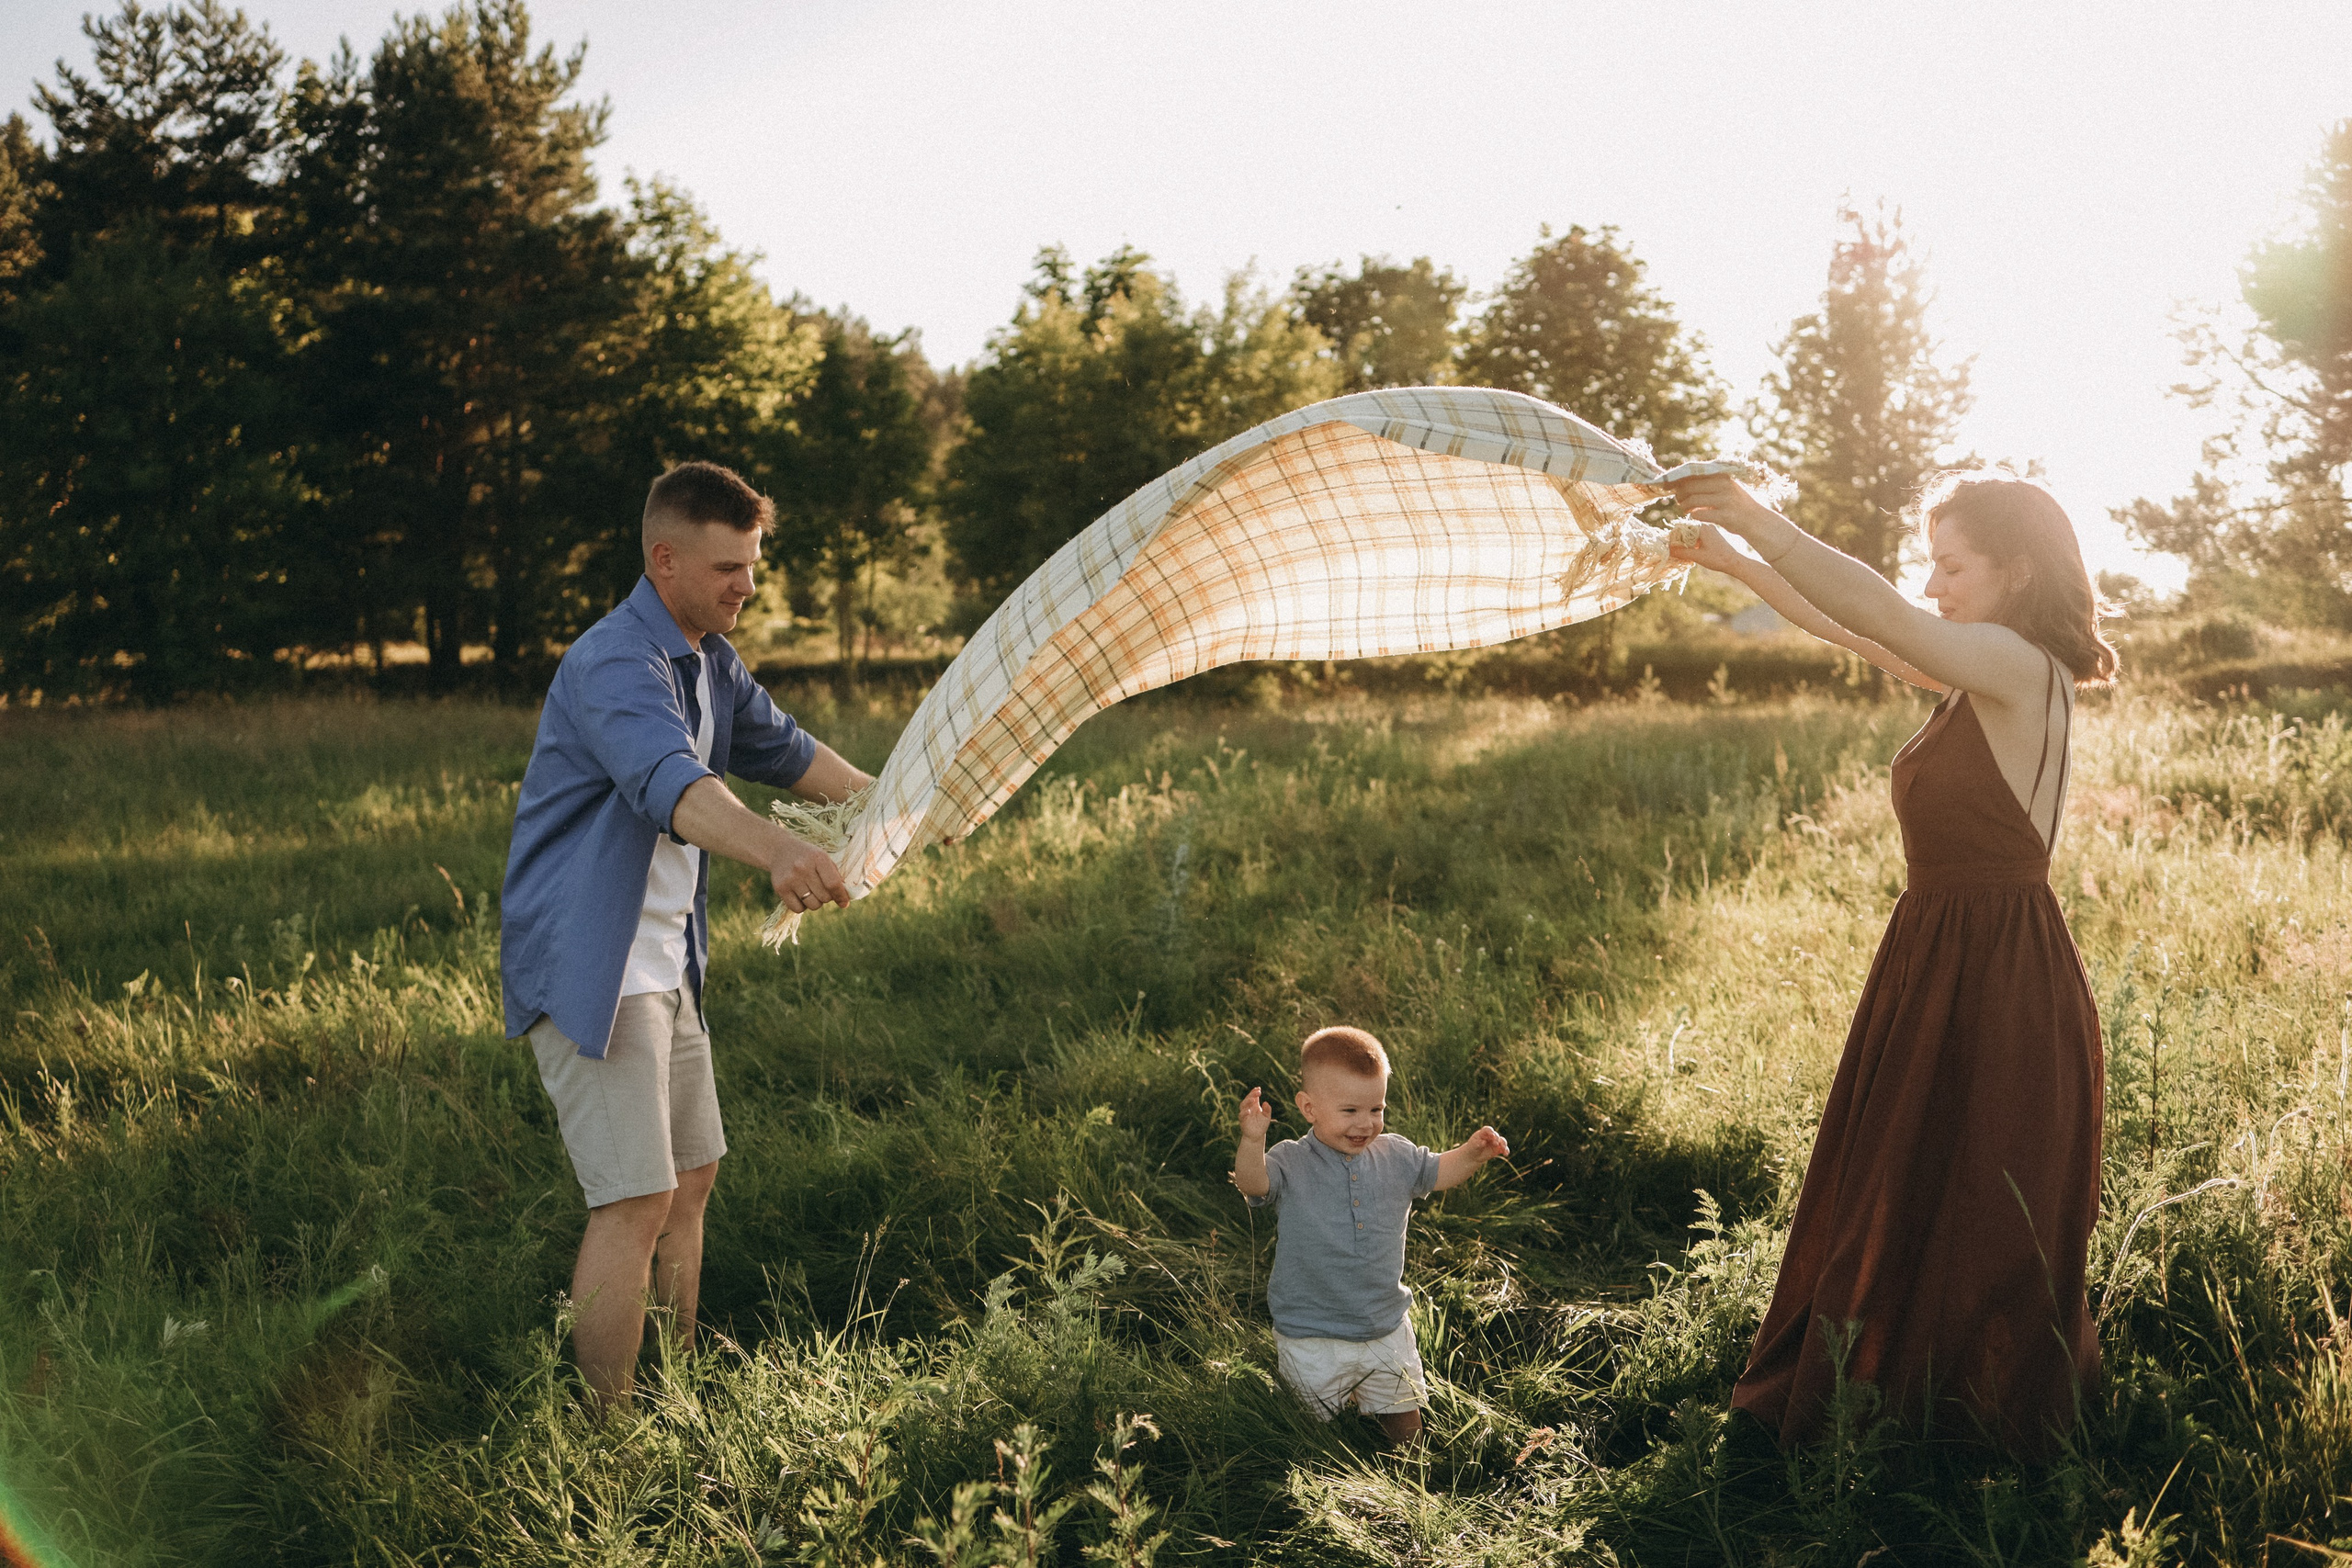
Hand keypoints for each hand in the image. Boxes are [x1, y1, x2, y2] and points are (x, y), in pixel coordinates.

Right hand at [769, 832, 850, 911]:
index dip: (841, 896)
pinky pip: (798, 909)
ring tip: (810, 891)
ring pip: (813, 905)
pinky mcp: (780, 888)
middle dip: (827, 897)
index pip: (833, 884)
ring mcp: (790, 878)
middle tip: (821, 890)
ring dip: (815, 902)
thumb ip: (836, 876)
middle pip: (824, 897)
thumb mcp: (823, 858)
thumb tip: (845, 898)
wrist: (779, 850)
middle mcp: (803, 868)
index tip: (844, 903)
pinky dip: (802, 906)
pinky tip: (799, 895)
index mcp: (818, 858)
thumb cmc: (807, 857)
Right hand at [1238, 1087, 1273, 1139]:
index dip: (1255, 1092)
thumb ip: (1267, 1110)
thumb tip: (1265, 1102)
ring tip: (1253, 1100)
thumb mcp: (1267, 1117)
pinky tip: (1249, 1111)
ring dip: (1247, 1101)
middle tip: (1258, 1092)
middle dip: (1252, 1095)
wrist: (1257, 1135)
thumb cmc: (1261, 1125)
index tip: (1259, 1089)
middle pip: (1248, 1099)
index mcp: (1254, 1106)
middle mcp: (1248, 1108)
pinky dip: (1244, 1112)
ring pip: (1242, 1105)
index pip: (1253, 1096)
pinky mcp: (1242, 1120)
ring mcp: (1245, 1114)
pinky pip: (1241, 1115)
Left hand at [1464, 1126, 1508, 1162]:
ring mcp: (1495, 1142)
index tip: (1492, 1135)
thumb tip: (1484, 1142)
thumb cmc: (1472, 1148)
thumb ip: (1478, 1143)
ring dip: (1504, 1144)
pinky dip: (1506, 1151)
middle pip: (1496, 1135)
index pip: (1487, 1129)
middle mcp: (1490, 1136)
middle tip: (1495, 1144)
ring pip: (1502, 1141)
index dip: (1490, 1131)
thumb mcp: (1473, 1146)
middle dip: (1497, 1139)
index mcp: (1483, 1133)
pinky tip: (1505, 1154)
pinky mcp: (1498, 1149)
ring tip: (1503, 1148)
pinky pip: (1504, 1149)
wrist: (1474, 1155)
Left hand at [1666, 472, 1784, 542]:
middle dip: (1679, 494)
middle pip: (1689, 486)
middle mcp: (1724, 485)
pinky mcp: (1725, 516)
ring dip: (1684, 506)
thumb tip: (1680, 480)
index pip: (1693, 473)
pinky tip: (1694, 516)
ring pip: (1692, 501)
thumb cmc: (1735, 504)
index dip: (1676, 479)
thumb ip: (1707, 482)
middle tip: (1678, 501)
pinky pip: (1700, 515)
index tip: (1666, 485)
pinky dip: (1694, 515)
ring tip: (1685, 509)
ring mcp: (1725, 500)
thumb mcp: (1724, 487)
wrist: (1755, 520)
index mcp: (1722, 475)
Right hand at [1666, 521, 1753, 577]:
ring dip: (1686, 543)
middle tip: (1676, 551)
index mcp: (1701, 528)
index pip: (1681, 528)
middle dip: (1679, 540)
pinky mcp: (1712, 536)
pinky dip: (1693, 543)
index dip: (1674, 537)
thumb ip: (1681, 552)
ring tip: (1683, 553)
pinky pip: (1698, 537)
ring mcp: (1709, 530)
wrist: (1734, 562)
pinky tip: (1692, 552)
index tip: (1670, 547)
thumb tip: (1668, 549)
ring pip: (1691, 534)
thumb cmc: (1717, 559)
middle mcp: (1705, 526)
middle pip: (1686, 530)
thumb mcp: (1697, 557)